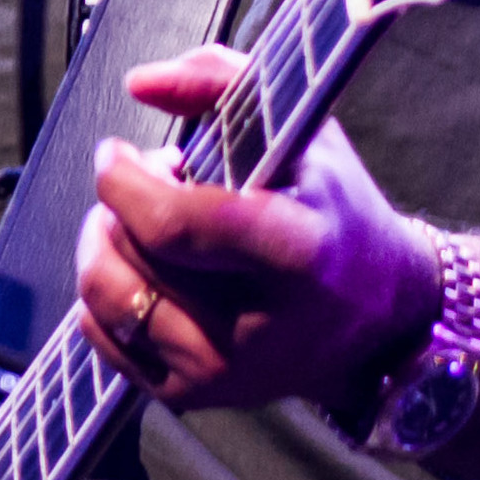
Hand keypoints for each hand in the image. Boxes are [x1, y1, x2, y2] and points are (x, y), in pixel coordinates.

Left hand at [75, 45, 438, 412]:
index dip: (125, 182)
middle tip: (144, 182)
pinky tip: (135, 267)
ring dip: (101, 246)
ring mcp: (221, 371)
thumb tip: (138, 82)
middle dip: (115, 207)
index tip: (119, 154)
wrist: (378, 317)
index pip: (172, 224)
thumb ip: (221, 81)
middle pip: (134, 257)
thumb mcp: (303, 130)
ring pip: (107, 301)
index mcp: (294, 251)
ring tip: (134, 223)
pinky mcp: (193, 397)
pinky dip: (100, 296)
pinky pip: (104, 342)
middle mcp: (255, 326)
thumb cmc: (333, 208)